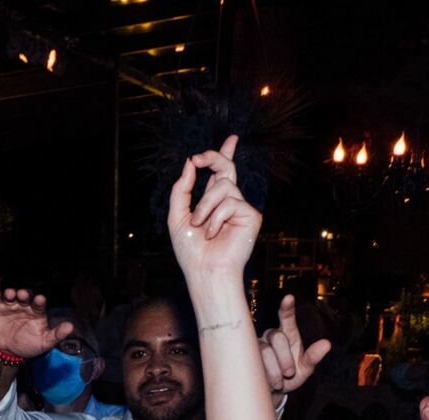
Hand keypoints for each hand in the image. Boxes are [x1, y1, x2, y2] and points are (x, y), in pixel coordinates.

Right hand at [0, 276, 71, 360]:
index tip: (40, 299)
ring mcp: (10, 304)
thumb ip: (56, 334)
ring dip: (11, 292)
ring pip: (11, 294)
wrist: (6, 353)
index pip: (39, 303)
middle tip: (23, 295)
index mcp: (36, 311)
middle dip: (25, 294)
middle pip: (25, 296)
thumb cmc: (27, 346)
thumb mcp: (44, 342)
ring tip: (11, 294)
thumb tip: (71, 327)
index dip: (39, 300)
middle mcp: (24, 305)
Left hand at [168, 134, 260, 280]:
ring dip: (205, 207)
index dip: (226, 154)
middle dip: (213, 157)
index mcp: (213, 201)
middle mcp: (229, 202)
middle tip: (198, 158)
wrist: (204, 270)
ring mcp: (241, 208)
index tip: (231, 139)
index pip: (221, 173)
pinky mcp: (251, 216)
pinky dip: (216, 218)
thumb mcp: (177, 215)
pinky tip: (214, 234)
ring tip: (201, 226)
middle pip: (226, 168)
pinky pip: (230, 202)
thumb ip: (182, 189)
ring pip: (222, 186)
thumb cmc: (190, 250)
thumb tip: (189, 163)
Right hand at [257, 294, 332, 395]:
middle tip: (289, 373)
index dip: (287, 308)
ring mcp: (257, 345)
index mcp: (288, 335)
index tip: (289, 298)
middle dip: (285, 359)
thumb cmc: (290, 377)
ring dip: (275, 371)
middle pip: (277, 337)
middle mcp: (271, 336)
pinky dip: (265, 376)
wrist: (272, 392)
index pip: (287, 318)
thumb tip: (326, 344)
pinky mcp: (246, 357)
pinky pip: (254, 362)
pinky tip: (268, 382)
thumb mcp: (305, 369)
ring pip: (264, 352)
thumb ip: (313, 357)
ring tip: (279, 382)